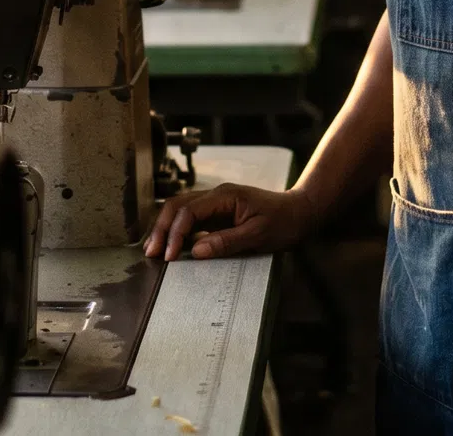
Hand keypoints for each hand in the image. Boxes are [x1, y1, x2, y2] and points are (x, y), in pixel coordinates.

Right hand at [143, 183, 318, 260]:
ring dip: (166, 228)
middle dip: (162, 228)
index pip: (189, 211)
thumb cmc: (284, 221)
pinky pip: (191, 219)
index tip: (170, 256)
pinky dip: (177, 231)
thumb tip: (196, 250)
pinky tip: (172, 246)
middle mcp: (216, 196)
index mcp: (225, 196)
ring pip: (180, 210)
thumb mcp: (258, 235)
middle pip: (177, 206)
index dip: (175, 233)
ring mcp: (216, 203)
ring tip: (155, 250)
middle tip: (152, 253)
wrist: (300, 212)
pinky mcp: (217, 214)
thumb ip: (227, 242)